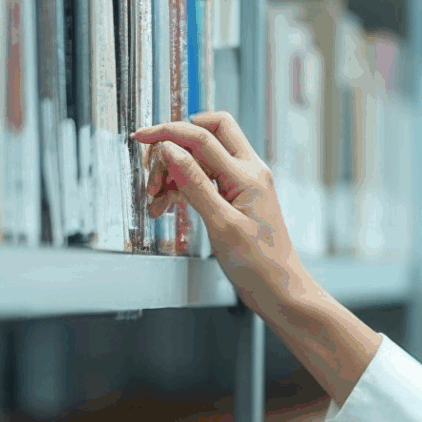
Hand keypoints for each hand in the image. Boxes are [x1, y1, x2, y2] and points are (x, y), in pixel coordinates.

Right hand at [134, 111, 307, 316]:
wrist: (279, 290)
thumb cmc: (259, 264)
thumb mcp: (221, 224)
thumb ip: (194, 184)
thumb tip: (171, 150)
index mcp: (248, 175)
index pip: (202, 137)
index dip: (168, 133)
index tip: (142, 137)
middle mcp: (249, 172)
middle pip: (211, 131)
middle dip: (177, 142)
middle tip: (153, 169)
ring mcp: (244, 183)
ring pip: (203, 157)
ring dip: (175, 171)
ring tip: (156, 199)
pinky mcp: (238, 197)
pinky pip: (206, 178)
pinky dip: (183, 187)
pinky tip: (166, 205)